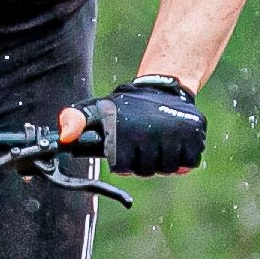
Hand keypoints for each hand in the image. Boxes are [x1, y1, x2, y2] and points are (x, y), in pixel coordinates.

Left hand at [69, 75, 205, 175]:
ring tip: (157, 144)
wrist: (163, 87)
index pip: (124, 168)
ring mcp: (176, 135)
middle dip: (143, 162)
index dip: (123, 162)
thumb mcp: (95, 109)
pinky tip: (175, 144)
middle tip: (142, 145)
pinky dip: (183, 158)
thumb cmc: (125, 106)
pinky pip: (189, 162)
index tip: (124, 149)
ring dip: (163, 161)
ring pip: (168, 168)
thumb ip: (74, 121)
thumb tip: (64, 138)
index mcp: (126, 132)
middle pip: (147, 171)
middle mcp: (151, 134)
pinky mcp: (195, 135)